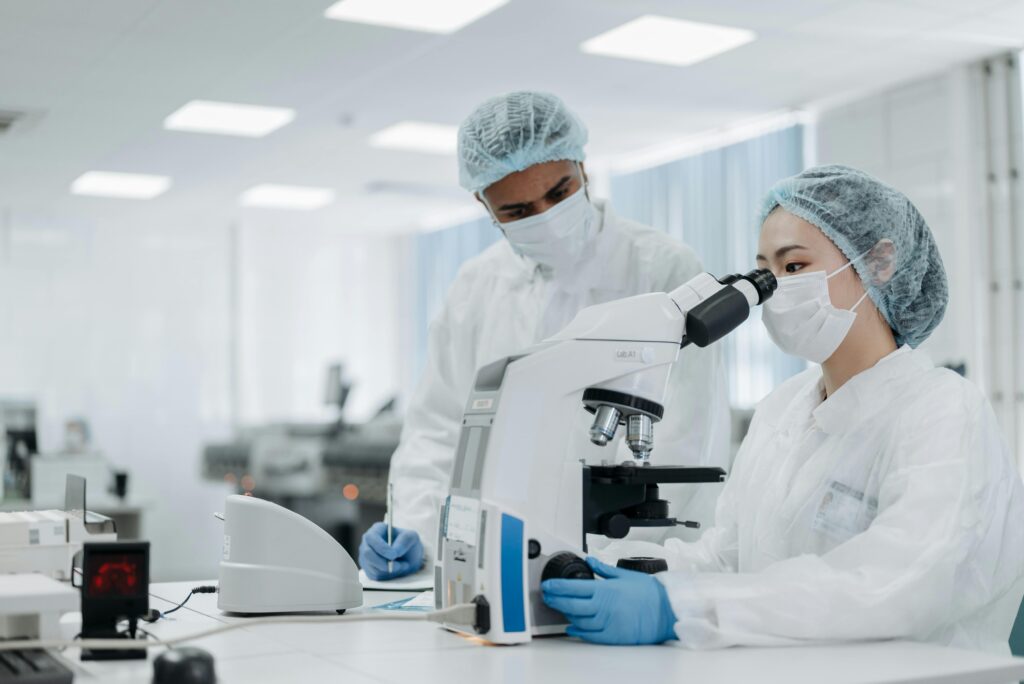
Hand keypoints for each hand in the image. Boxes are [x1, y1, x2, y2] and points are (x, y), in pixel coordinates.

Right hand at [358, 522, 422, 579]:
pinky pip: (374, 575)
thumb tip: (394, 551)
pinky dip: (387, 576)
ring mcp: (365, 556)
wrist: (408, 558)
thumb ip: (404, 541)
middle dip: (384, 562)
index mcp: (376, 530)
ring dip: (389, 570)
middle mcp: (367, 542)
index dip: (381, 547)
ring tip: (402, 565)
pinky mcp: (367, 569)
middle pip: (367, 554)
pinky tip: (395, 570)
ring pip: (372, 567)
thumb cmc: (408, 544)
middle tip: (399, 565)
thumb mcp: (412, 538)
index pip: (371, 537)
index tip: (394, 555)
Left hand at [541, 557, 676, 644]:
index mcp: (604, 589)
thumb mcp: (625, 575)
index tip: (547, 585)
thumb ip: (604, 569)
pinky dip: (578, 631)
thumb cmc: (649, 593)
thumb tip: (590, 559)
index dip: (556, 587)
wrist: (666, 611)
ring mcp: (606, 622)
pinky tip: (571, 627)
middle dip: (555, 600)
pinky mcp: (612, 636)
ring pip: (578, 620)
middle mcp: (602, 606)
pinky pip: (590, 635)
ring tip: (559, 608)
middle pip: (570, 604)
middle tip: (547, 597)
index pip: (572, 587)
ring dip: (566, 614)